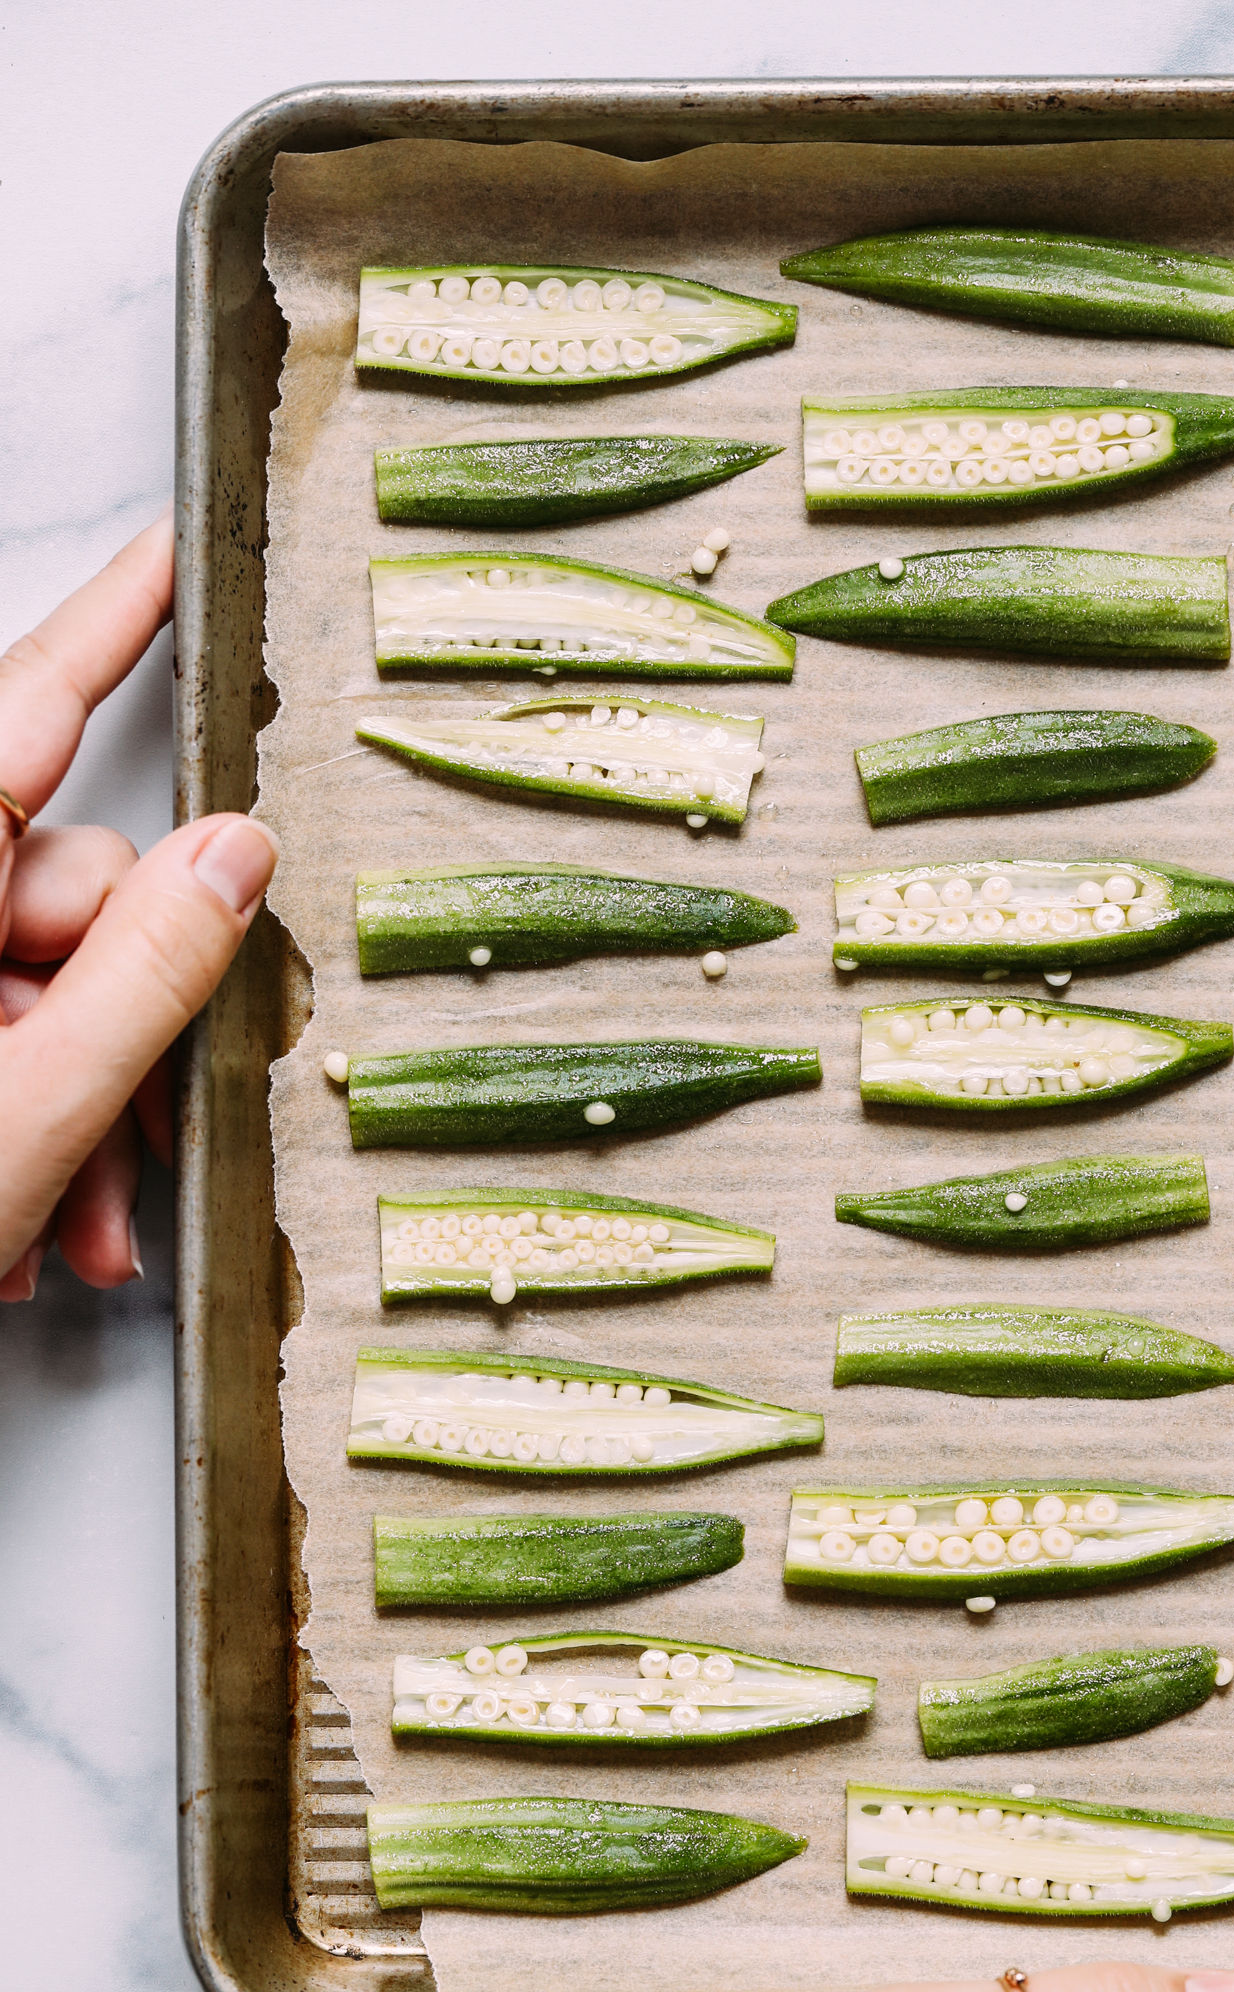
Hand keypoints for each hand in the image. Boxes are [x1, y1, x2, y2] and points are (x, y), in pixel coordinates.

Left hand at [0, 514, 279, 1295]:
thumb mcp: (22, 1115)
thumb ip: (141, 979)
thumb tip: (234, 856)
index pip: (29, 707)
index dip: (113, 621)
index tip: (177, 551)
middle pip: (68, 880)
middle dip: (128, 1014)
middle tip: (141, 1136)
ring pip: (37, 978)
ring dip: (85, 1100)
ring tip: (74, 1221)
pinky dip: (28, 1118)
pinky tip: (27, 1221)